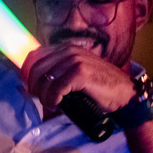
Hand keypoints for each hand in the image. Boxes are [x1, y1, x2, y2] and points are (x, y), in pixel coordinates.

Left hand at [22, 44, 136, 114]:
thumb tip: (29, 84)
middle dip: (34, 87)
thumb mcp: (74, 75)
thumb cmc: (99, 87)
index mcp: (66, 48)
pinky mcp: (80, 73)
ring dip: (43, 96)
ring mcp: (75, 60)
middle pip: (35, 69)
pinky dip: (52, 100)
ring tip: (52, 103)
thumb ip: (56, 73)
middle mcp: (69, 50)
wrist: (124, 94)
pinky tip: (57, 104)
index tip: (32, 89)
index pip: (33, 56)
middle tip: (42, 99)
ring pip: (44, 80)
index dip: (27, 74)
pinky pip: (55, 89)